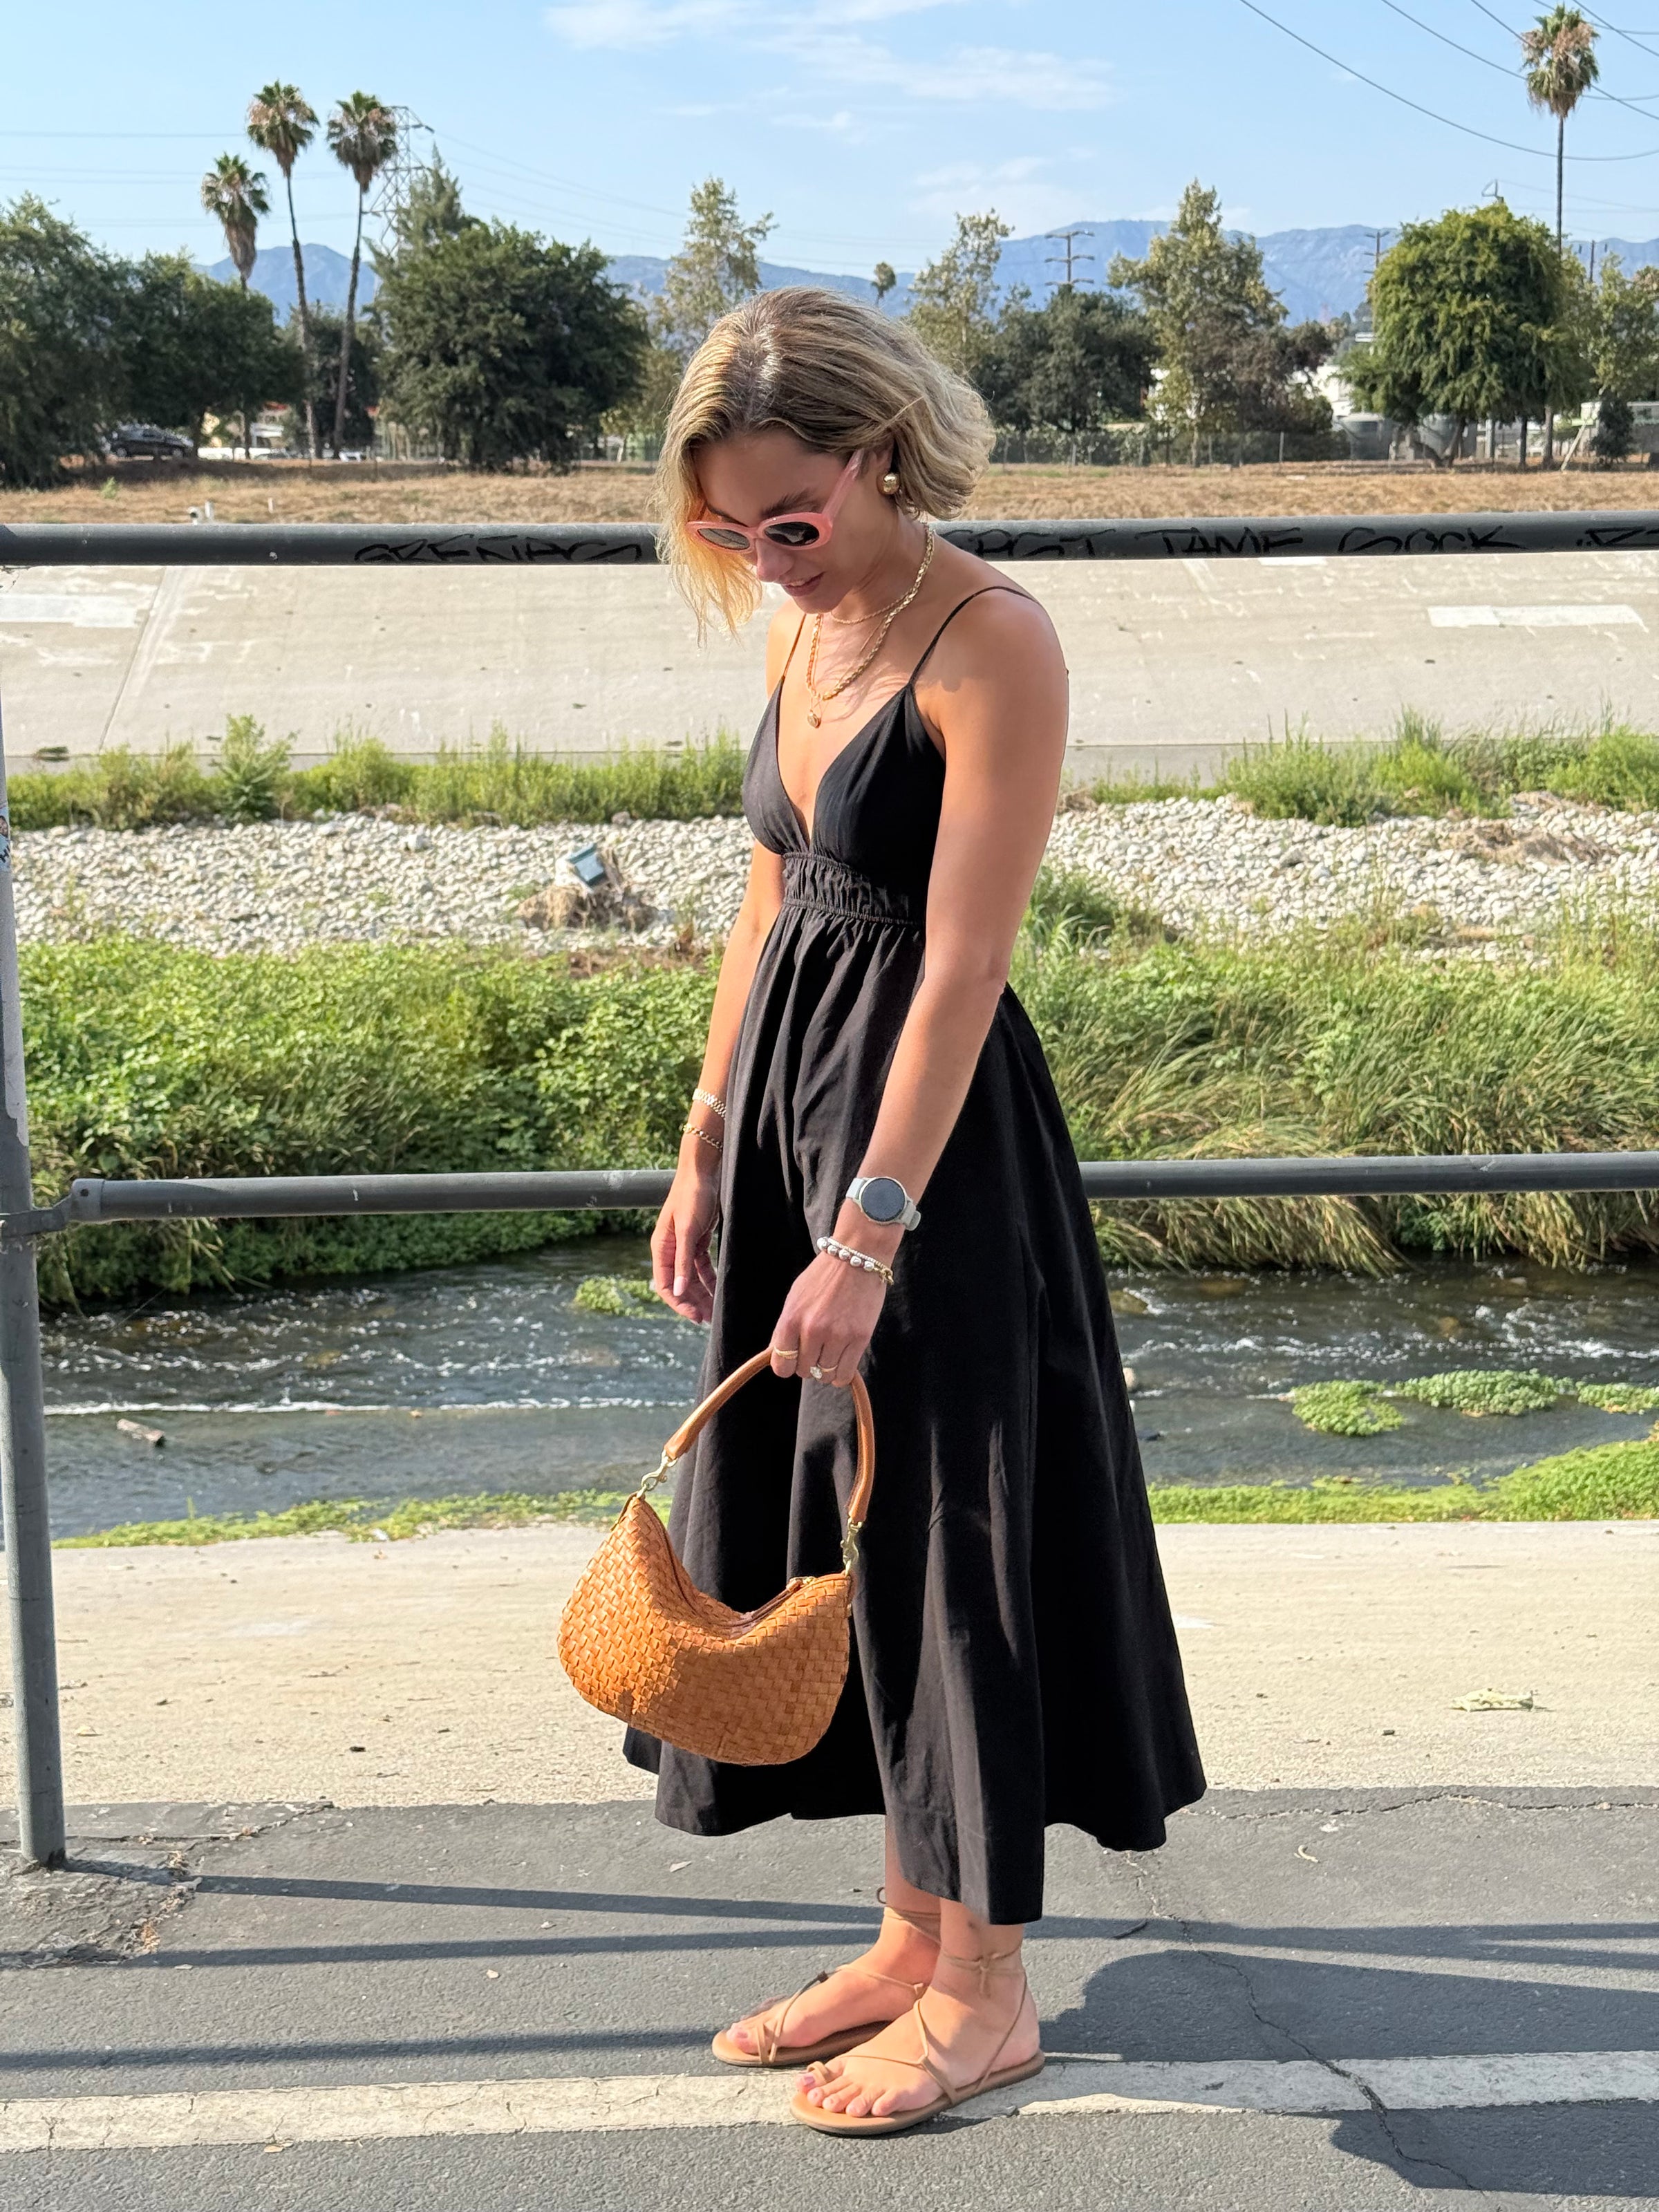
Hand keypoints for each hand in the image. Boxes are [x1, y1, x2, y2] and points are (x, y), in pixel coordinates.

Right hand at [651, 1143, 719, 1321]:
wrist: (703, 1172)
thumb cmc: (692, 1197)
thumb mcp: (687, 1230)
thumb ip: (683, 1261)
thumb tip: (678, 1292)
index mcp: (661, 1248)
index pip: (666, 1285)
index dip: (679, 1303)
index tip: (696, 1316)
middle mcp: (671, 1250)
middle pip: (680, 1285)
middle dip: (694, 1302)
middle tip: (711, 1319)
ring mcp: (684, 1246)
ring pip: (692, 1278)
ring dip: (703, 1293)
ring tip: (716, 1310)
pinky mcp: (697, 1241)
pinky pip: (702, 1267)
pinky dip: (710, 1279)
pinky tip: (719, 1289)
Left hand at [769, 1239, 891, 1387]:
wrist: (857, 1256)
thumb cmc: (823, 1275)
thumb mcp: (795, 1297)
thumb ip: (786, 1327)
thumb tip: (778, 1354)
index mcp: (791, 1319)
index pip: (781, 1365)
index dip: (787, 1365)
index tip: (795, 1358)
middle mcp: (811, 1331)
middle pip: (804, 1371)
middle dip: (809, 1363)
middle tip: (818, 1347)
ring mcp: (837, 1336)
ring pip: (825, 1375)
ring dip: (827, 1368)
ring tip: (832, 1351)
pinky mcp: (859, 1339)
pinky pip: (845, 1374)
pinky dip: (841, 1374)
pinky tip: (842, 1361)